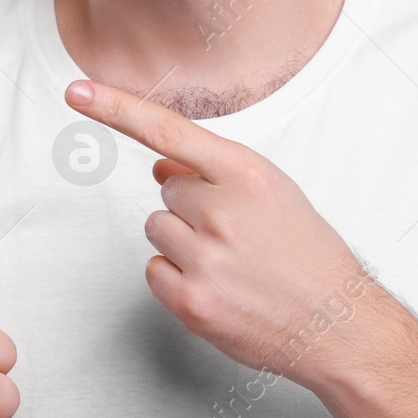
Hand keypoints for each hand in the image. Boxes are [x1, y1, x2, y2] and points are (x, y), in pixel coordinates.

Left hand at [65, 78, 386, 392]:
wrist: (339, 326)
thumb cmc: (308, 257)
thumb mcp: (274, 194)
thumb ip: (215, 173)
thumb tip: (160, 166)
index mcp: (247, 174)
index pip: (168, 131)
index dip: (117, 108)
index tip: (77, 91)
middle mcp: (223, 211)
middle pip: (166, 190)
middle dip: (193, 208)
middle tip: (238, 235)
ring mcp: (205, 258)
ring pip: (157, 229)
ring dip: (183, 243)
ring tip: (232, 263)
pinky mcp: (190, 300)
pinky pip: (153, 270)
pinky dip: (177, 278)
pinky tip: (218, 287)